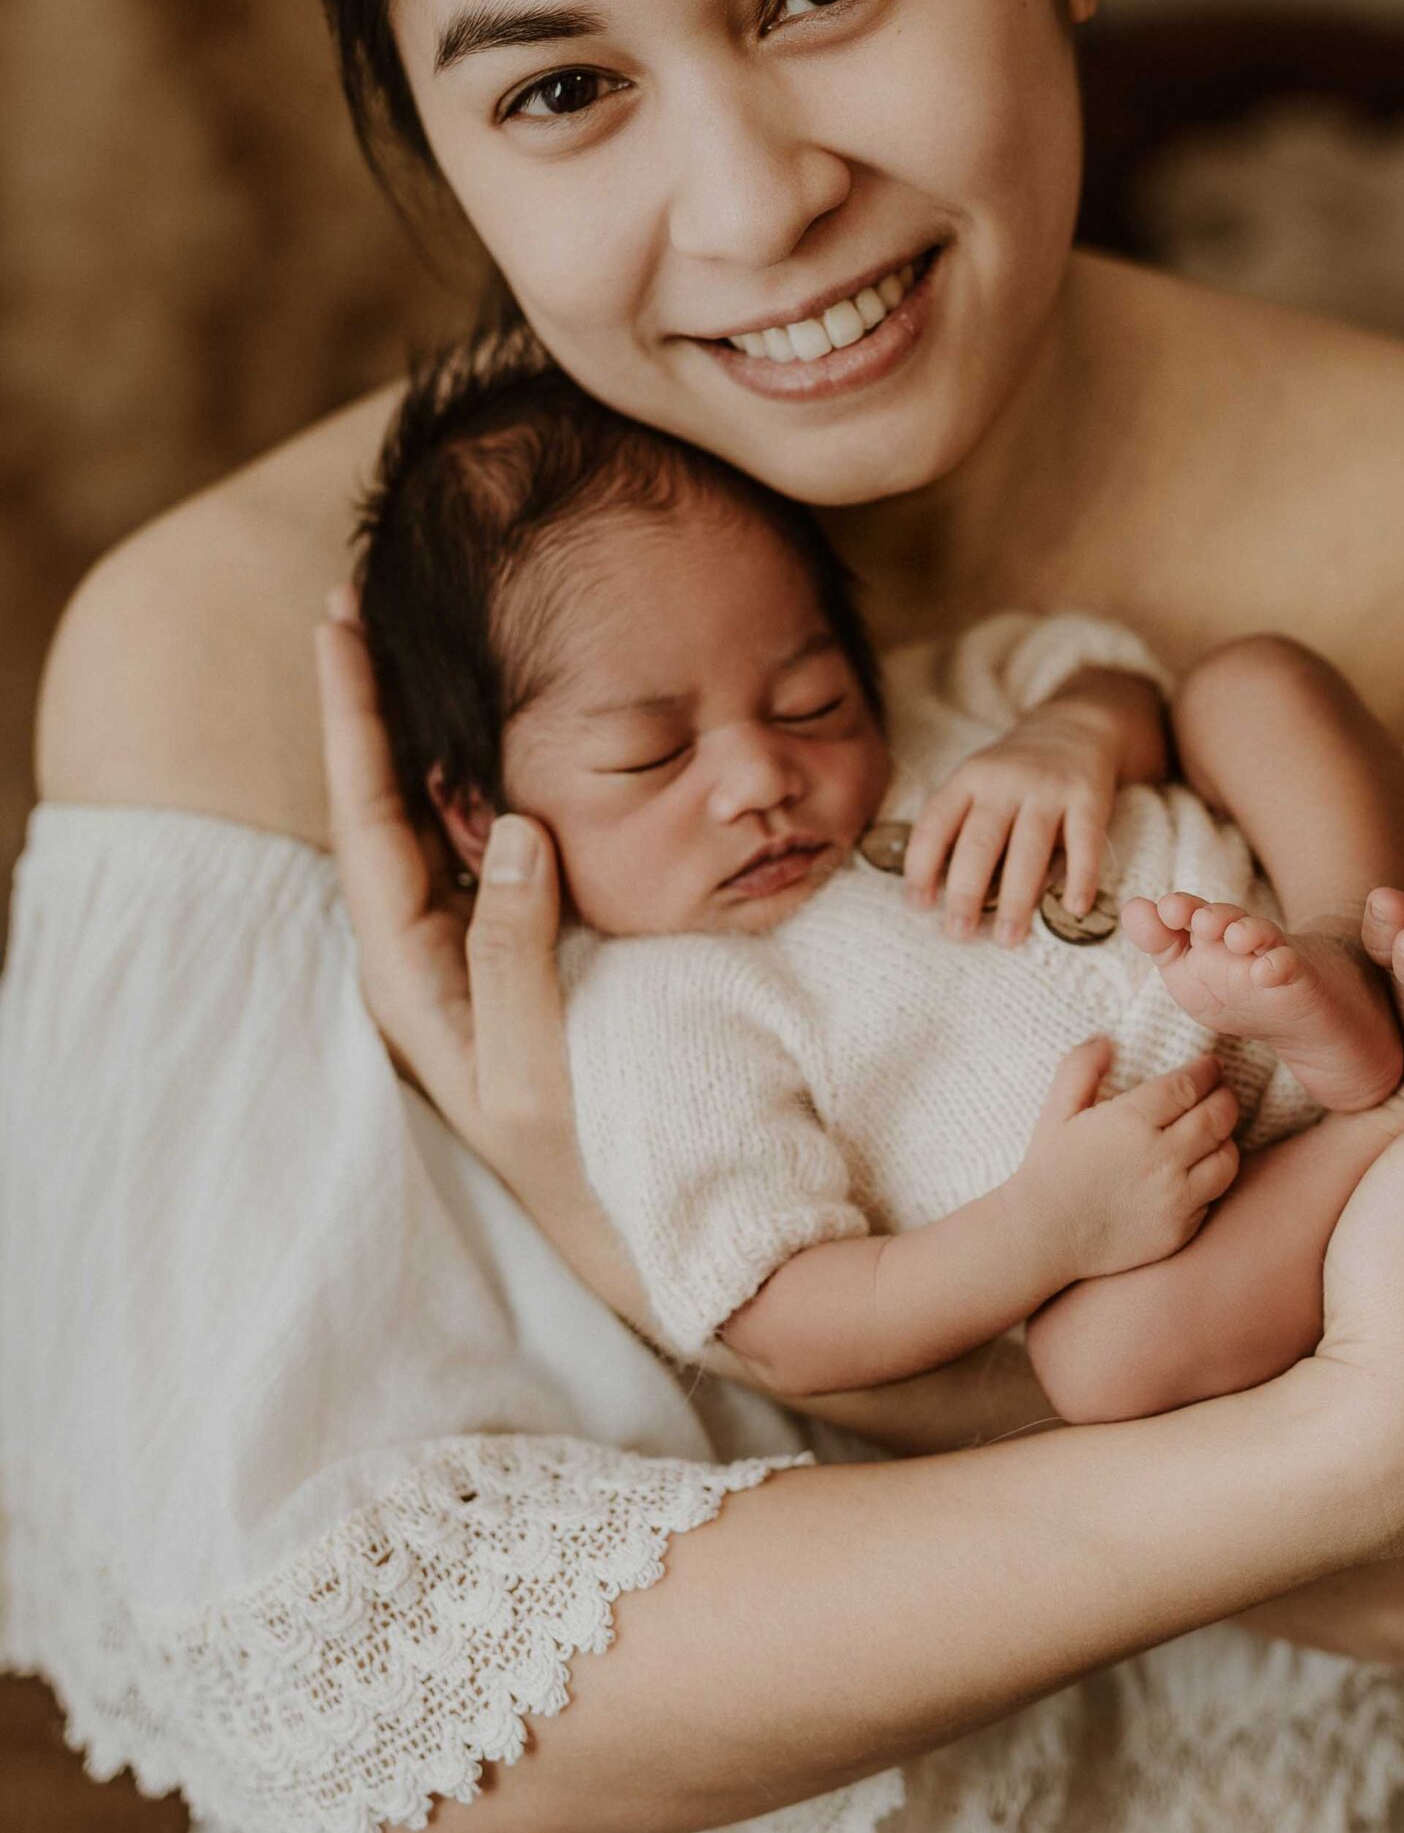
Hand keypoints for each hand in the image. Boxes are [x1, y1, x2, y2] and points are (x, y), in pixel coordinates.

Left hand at [314, 594, 639, 1310]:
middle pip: (388, 798)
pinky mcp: (517, 957)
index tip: (341, 621)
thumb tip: (512, 825)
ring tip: (424, 642)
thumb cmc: (580, 1162)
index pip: (368, 816)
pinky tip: (504, 739)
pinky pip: (488, 848)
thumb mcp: (532, 1067)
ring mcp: (468, 953)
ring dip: (428, 730)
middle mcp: (426, 951)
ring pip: (437, 817)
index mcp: (410, 972)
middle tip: (368, 600)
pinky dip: (486, 779)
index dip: (355, 716)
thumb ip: (513, 949)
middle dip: (378, 701)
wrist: (633, 1233)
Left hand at [904, 693, 1132, 945]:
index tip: (920, 904)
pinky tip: (1073, 908)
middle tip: (960, 932)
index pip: (935, 824)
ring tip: (1008, 938)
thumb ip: (957, 825)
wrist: (1075, 725)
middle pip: (980, 842)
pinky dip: (1080, 877)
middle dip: (966, 893)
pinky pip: (1084, 843)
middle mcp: (1005, 781)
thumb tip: (934, 894)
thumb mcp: (977, 782)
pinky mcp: (1088, 797)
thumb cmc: (1015, 771)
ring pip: (1028, 849)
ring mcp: (1048, 788)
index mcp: (968, 778)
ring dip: (1016, 898)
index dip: (922, 866)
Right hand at [1013, 1036, 1240, 1287]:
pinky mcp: (1180, 1229)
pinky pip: (1215, 1195)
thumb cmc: (1050, 1168)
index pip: (1189, 1086)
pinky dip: (1215, 1176)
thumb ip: (1081, 1067)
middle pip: (1217, 1117)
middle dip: (1226, 1098)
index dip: (1207, 1072)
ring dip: (1227, 1138)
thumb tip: (1108, 1040)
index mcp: (1130, 1121)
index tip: (1211, 1066)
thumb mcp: (1057, 1110)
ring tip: (1218, 1130)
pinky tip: (1203, 1166)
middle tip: (1223, 1091)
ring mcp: (1174, 1197)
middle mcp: (1159, 1157)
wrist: (1043, 1235)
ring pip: (1226, 1158)